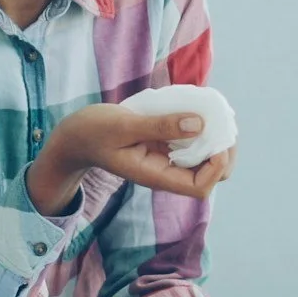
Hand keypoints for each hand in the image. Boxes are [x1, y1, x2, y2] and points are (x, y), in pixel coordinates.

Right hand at [28, 104, 238, 213]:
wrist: (74, 136)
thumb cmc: (93, 132)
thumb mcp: (124, 125)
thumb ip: (159, 126)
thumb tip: (199, 124)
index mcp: (155, 175)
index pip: (199, 188)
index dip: (215, 167)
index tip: (214, 138)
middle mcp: (165, 171)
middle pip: (210, 175)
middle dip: (223, 152)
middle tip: (221, 122)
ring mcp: (165, 159)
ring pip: (205, 158)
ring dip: (215, 138)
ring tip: (213, 112)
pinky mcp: (163, 145)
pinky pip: (192, 141)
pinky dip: (201, 127)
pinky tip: (197, 109)